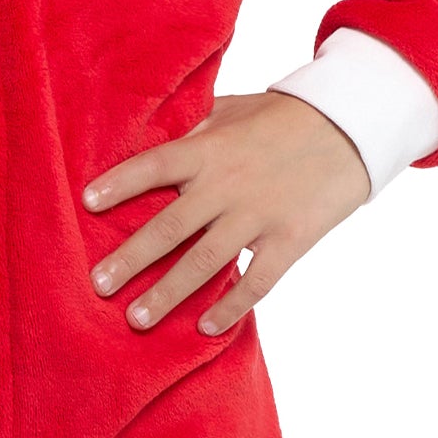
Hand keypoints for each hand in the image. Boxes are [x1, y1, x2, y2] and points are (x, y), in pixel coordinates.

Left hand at [83, 91, 370, 336]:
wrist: (350, 129)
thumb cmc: (282, 117)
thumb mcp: (232, 110)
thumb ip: (192, 128)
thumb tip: (148, 137)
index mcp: (210, 148)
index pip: (154, 165)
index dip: (120, 183)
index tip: (87, 203)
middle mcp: (228, 184)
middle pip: (170, 226)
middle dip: (131, 258)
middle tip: (98, 285)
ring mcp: (259, 215)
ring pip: (205, 262)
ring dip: (168, 293)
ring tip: (136, 319)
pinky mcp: (290, 240)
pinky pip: (256, 282)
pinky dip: (230, 307)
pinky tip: (204, 328)